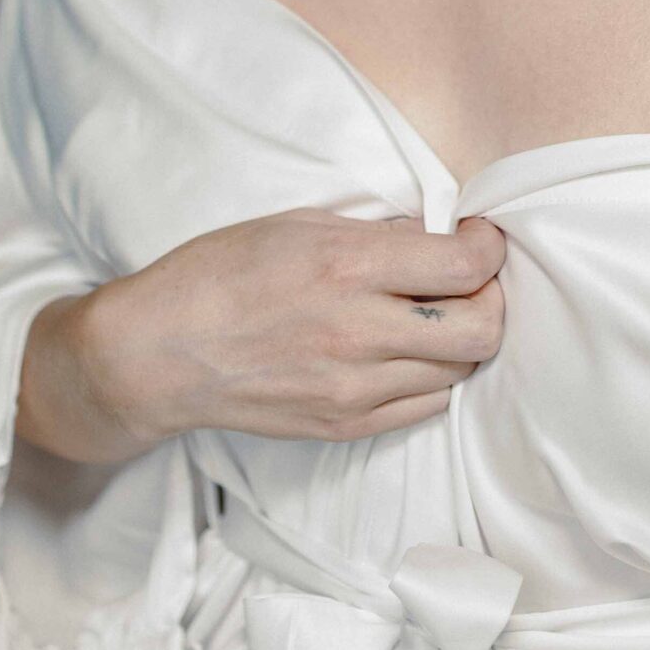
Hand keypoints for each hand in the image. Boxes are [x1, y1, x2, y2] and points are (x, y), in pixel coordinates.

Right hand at [20, 208, 506, 461]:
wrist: (159, 353)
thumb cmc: (218, 274)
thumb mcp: (296, 223)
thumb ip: (373, 232)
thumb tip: (431, 233)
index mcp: (348, 267)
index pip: (466, 267)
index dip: (489, 248)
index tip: (479, 237)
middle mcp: (360, 332)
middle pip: (482, 329)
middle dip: (491, 298)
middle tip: (470, 281)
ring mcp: (354, 388)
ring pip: (460, 371)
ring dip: (462, 339)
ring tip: (434, 315)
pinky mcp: (344, 425)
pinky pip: (426, 407)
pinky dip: (434, 377)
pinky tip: (408, 352)